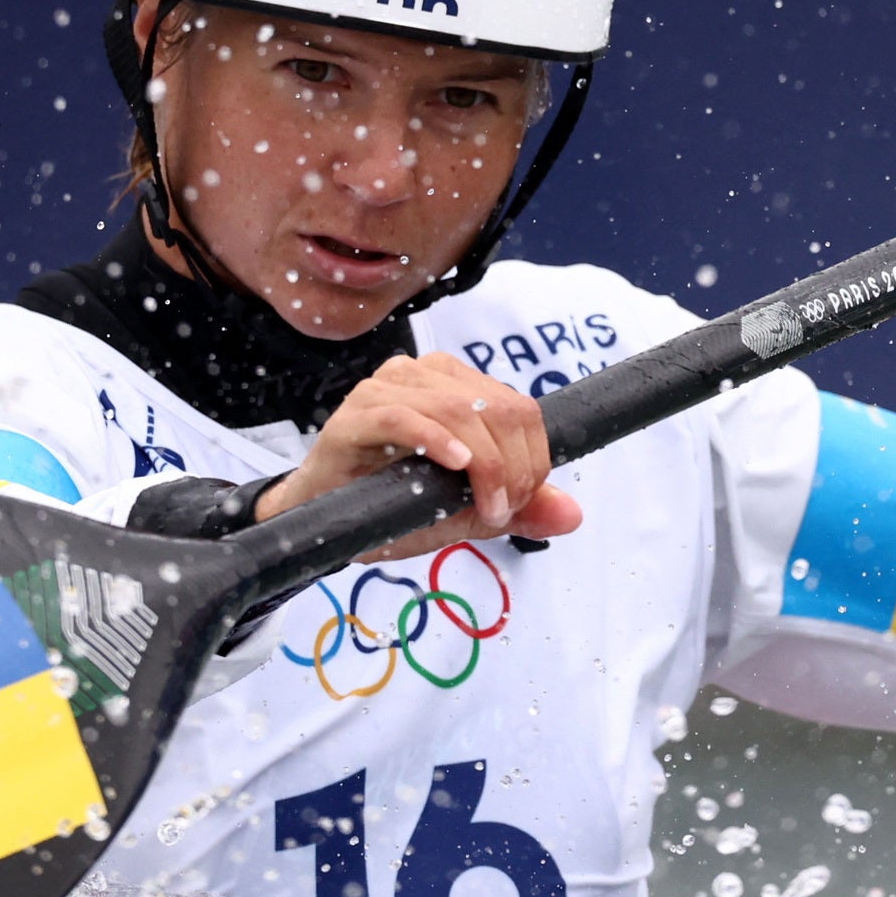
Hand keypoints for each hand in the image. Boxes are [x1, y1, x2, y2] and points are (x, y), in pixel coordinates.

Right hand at [250, 353, 584, 561]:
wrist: (322, 522)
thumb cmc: (389, 504)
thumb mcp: (465, 511)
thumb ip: (519, 509)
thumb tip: (573, 515)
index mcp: (454, 384)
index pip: (519, 407)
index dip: (534, 459)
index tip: (517, 504)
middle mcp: (423, 374)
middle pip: (497, 407)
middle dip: (513, 467)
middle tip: (499, 513)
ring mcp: (385, 389)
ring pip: (459, 410)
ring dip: (484, 465)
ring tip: (480, 509)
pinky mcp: (353, 416)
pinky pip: (404, 415)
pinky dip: (436, 440)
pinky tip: (454, 465)